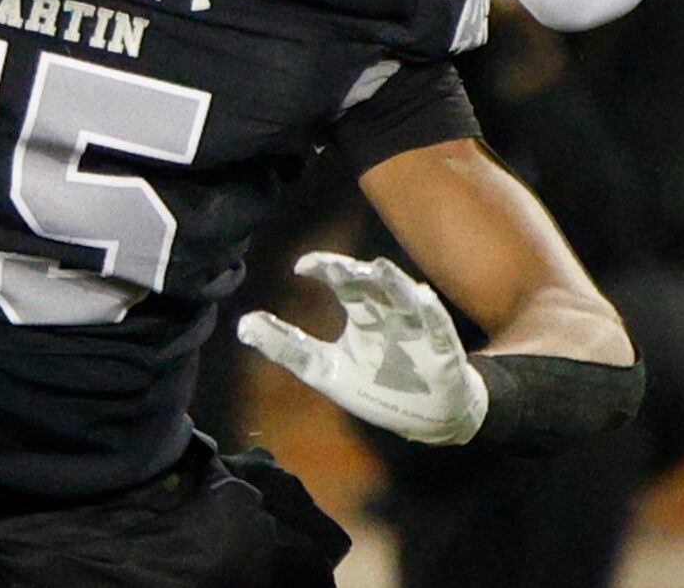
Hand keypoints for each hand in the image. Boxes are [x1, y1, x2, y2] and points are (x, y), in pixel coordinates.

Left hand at [237, 252, 488, 445]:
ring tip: (380, 269)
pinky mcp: (440, 350)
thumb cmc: (376, 386)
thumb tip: (243, 323)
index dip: (326, 268)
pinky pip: (437, 327)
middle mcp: (389, 315)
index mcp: (363, 315)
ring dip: (395, 284)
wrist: (429, 417)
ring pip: (406, 299)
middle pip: (373, 285)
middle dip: (356, 273)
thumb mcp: (325, 370)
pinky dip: (430, 312)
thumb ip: (288, 347)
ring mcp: (416, 330)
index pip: (343, 281)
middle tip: (336, 267)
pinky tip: (422, 297)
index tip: (301, 267)